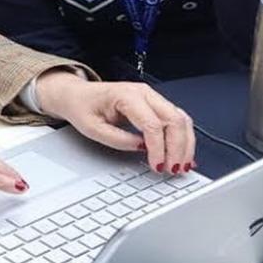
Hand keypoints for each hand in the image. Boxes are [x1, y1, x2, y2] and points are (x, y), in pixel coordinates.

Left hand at [36, 72, 196, 173]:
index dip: (158, 148)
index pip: (152, 123)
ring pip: (180, 118)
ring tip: (181, 165)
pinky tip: (184, 154)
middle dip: (178, 147)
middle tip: (173, 169)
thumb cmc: (83, 106)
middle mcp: (144, 92)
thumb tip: (141, 148)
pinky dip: (183, 137)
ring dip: (185, 143)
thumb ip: (117, 139)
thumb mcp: (92, 128)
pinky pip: (177, 119)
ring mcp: (152, 96)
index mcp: (127, 95)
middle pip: (174, 119)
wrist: (78, 94)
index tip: (157, 166)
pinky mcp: (155, 104)